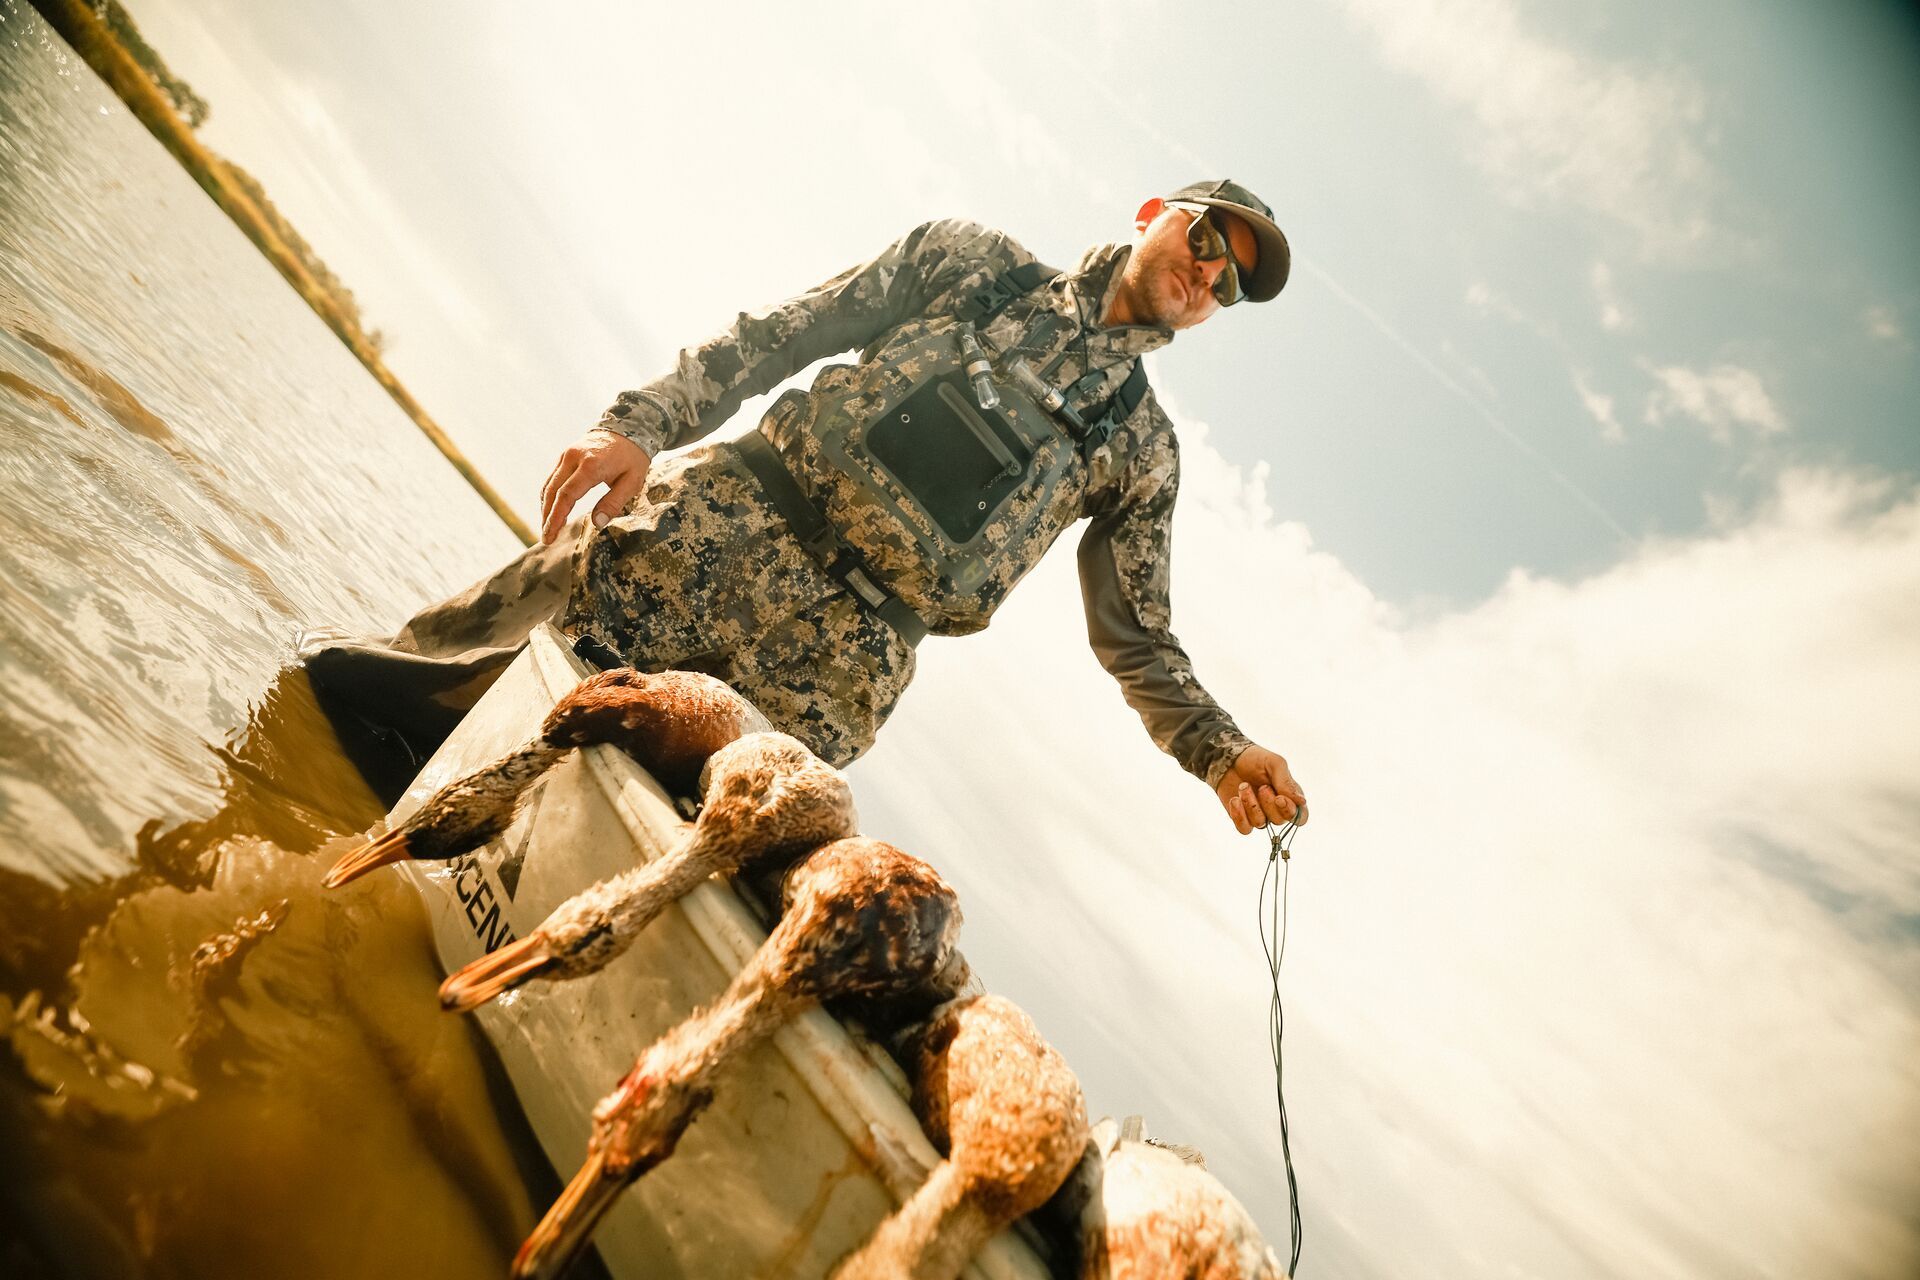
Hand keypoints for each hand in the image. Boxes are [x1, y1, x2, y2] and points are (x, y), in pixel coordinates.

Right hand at [540, 429, 651, 543]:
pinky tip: (552, 510)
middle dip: (547, 517)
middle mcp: (574, 458)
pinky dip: (549, 496)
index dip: (556, 518)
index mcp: (591, 466)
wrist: (628, 427)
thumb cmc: (633, 458)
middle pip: (553, 492)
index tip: (551, 535)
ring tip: (548, 528)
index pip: (566, 495)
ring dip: (545, 508)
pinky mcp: (565, 455)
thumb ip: (614, 502)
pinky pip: (552, 478)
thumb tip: (597, 523)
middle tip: (547, 539)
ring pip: (548, 485)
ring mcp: (567, 454)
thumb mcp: (632, 482)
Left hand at [1214, 744, 1305, 834]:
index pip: (1300, 817)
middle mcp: (1276, 809)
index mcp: (1290, 797)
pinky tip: (1235, 800)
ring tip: (1243, 786)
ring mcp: (1259, 814)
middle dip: (1268, 803)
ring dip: (1251, 804)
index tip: (1279, 798)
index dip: (1291, 812)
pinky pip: (1244, 829)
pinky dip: (1239, 816)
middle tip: (1261, 787)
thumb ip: (1286, 782)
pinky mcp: (1242, 818)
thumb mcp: (1274, 763)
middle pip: (1279, 820)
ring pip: (1260, 823)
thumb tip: (1301, 802)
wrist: (1228, 759)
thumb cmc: (1255, 759)